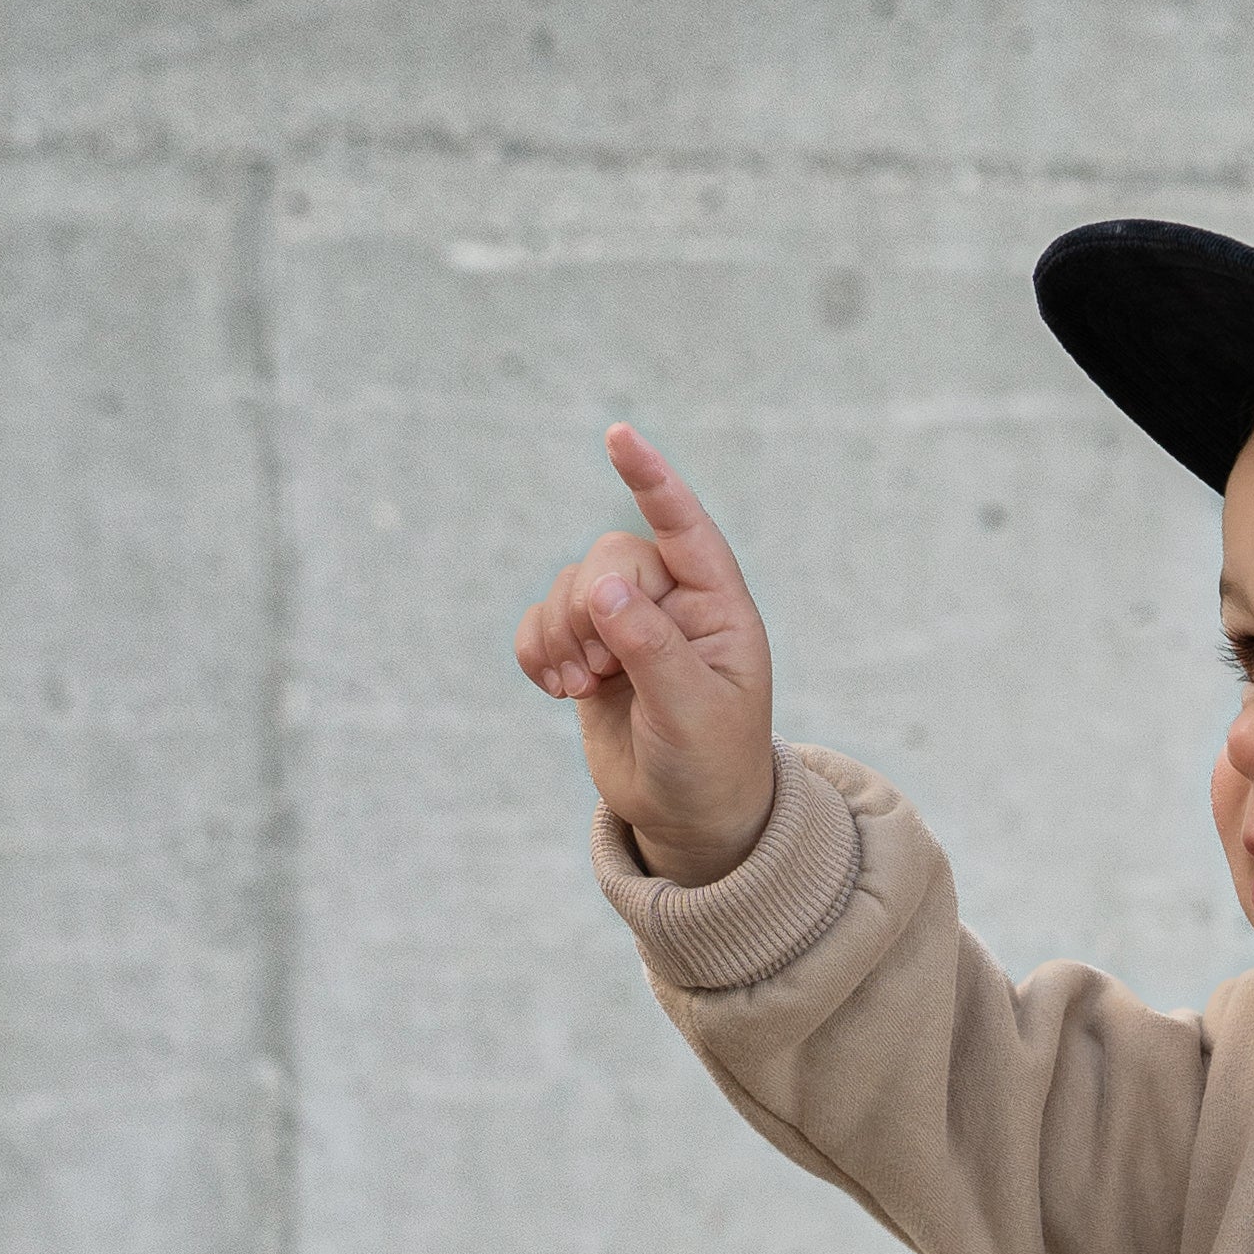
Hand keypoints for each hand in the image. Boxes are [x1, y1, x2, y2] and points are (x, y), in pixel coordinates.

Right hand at [511, 426, 779, 888]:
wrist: (688, 816)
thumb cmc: (710, 763)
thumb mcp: (692, 711)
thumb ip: (651, 646)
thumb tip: (602, 587)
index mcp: (718, 606)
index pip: (684, 526)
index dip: (651, 480)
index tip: (618, 436)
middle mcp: (673, 603)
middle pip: (612, 556)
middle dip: (592, 607)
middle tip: (600, 670)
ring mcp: (627, 624)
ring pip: (570, 585)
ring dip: (562, 633)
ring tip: (583, 685)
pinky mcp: (587, 651)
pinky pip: (540, 620)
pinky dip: (535, 649)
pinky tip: (556, 689)